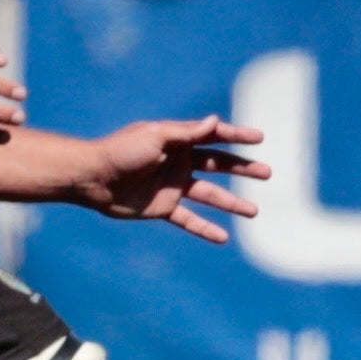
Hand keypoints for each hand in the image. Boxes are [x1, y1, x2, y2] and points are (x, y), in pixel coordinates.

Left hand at [80, 117, 271, 242]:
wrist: (93, 178)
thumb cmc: (122, 151)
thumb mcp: (156, 136)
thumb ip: (187, 132)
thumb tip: (216, 121)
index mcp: (179, 140)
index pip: (214, 137)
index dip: (237, 137)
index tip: (260, 139)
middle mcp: (180, 162)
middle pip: (218, 165)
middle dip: (242, 168)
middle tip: (267, 173)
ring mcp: (173, 186)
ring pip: (210, 195)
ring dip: (232, 203)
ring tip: (254, 212)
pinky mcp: (163, 208)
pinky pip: (189, 219)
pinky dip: (205, 229)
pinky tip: (224, 238)